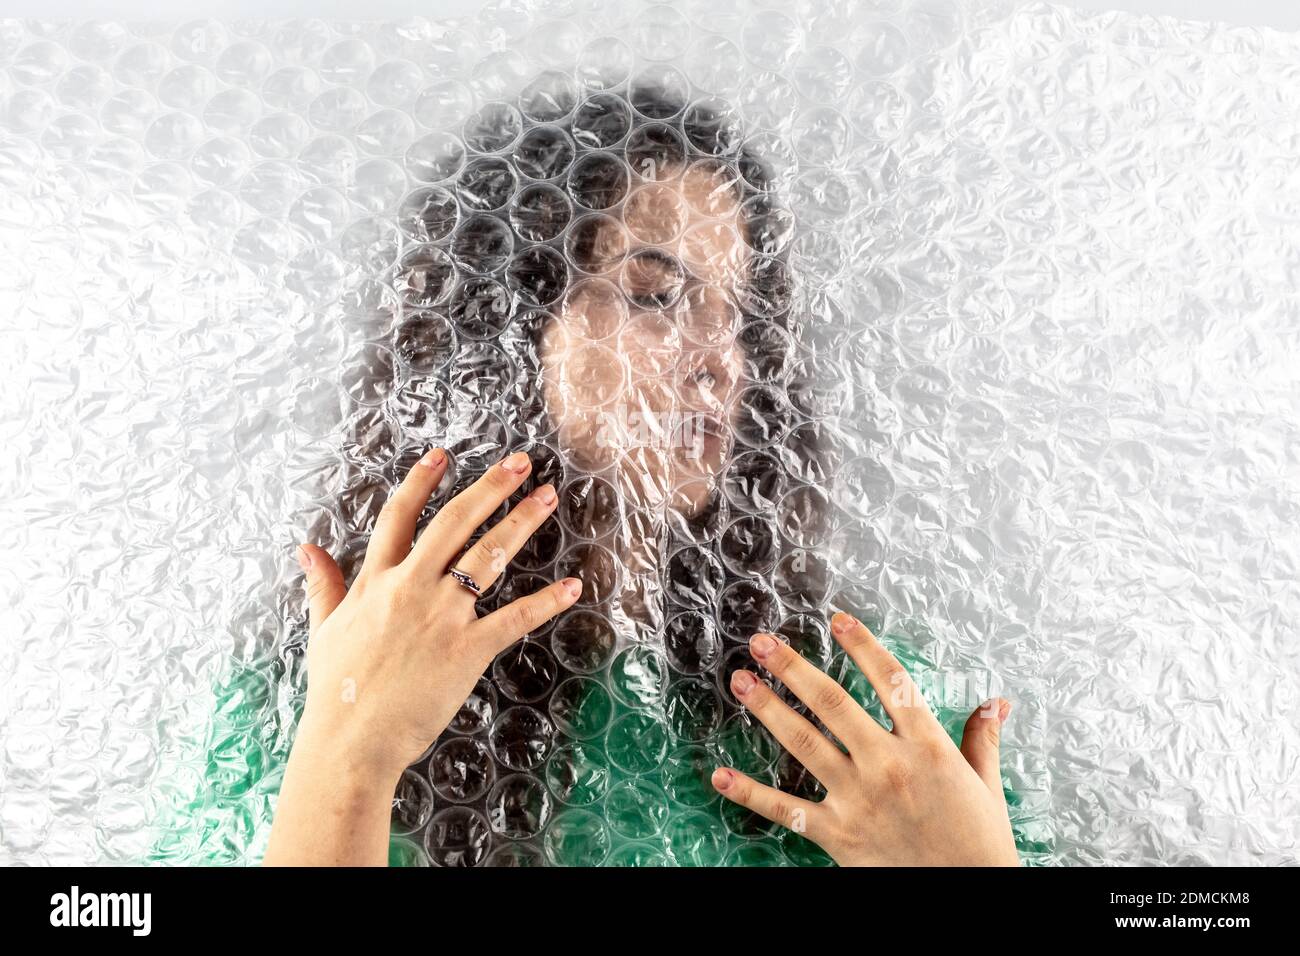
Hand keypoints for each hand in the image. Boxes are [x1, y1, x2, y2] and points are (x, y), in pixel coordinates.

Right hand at [264, 448, 580, 865]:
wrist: (350, 741)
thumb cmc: (336, 691)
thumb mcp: (324, 629)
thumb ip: (324, 584)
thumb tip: (308, 548)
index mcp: (376, 581)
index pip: (399, 517)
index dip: (421, 482)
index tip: (442, 455)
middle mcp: (411, 587)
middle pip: (453, 523)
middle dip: (489, 487)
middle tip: (520, 461)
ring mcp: (441, 616)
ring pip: (487, 556)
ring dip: (520, 522)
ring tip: (547, 497)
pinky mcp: (468, 648)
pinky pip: (514, 617)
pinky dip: (546, 602)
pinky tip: (571, 587)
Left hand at [711, 612, 1018, 866]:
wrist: (969, 897)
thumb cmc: (979, 844)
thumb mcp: (986, 784)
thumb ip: (983, 738)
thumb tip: (997, 701)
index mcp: (928, 746)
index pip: (891, 681)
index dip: (863, 646)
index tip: (837, 619)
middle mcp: (888, 765)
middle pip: (833, 703)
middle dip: (793, 668)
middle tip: (763, 642)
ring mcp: (859, 800)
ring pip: (804, 743)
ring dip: (768, 709)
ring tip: (740, 682)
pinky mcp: (838, 836)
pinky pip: (786, 810)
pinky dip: (750, 793)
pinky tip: (720, 776)